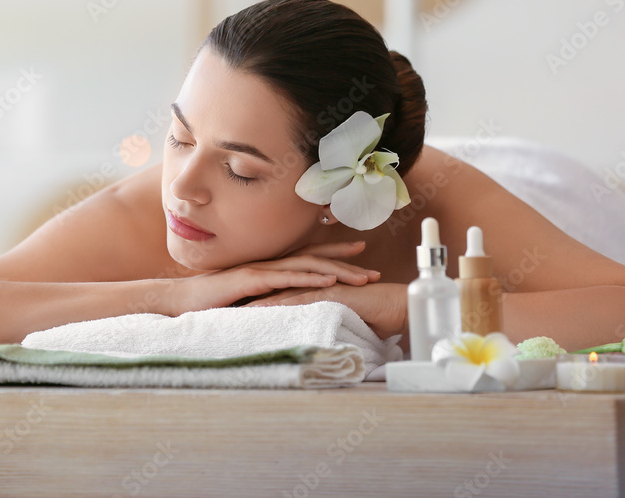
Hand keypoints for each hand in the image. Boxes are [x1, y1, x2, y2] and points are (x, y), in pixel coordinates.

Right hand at [162, 241, 379, 316]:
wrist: (178, 301)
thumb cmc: (207, 304)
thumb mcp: (243, 301)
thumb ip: (263, 300)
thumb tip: (282, 309)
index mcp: (266, 269)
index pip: (305, 258)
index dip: (332, 255)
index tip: (358, 254)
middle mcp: (267, 264)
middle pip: (312, 257)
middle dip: (343, 258)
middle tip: (371, 260)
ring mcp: (260, 270)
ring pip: (306, 265)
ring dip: (337, 269)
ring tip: (362, 275)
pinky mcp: (251, 279)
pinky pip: (286, 277)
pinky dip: (310, 277)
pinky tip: (330, 279)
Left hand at [243, 281, 408, 340]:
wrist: (399, 307)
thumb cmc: (377, 316)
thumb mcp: (344, 322)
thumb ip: (329, 325)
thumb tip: (318, 340)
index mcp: (316, 290)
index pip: (282, 295)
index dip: (259, 300)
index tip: (236, 309)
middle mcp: (316, 285)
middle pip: (276, 290)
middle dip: (251, 297)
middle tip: (225, 304)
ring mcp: (323, 286)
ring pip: (284, 292)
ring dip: (260, 300)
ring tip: (236, 309)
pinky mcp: (331, 293)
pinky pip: (303, 297)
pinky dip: (282, 303)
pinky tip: (264, 309)